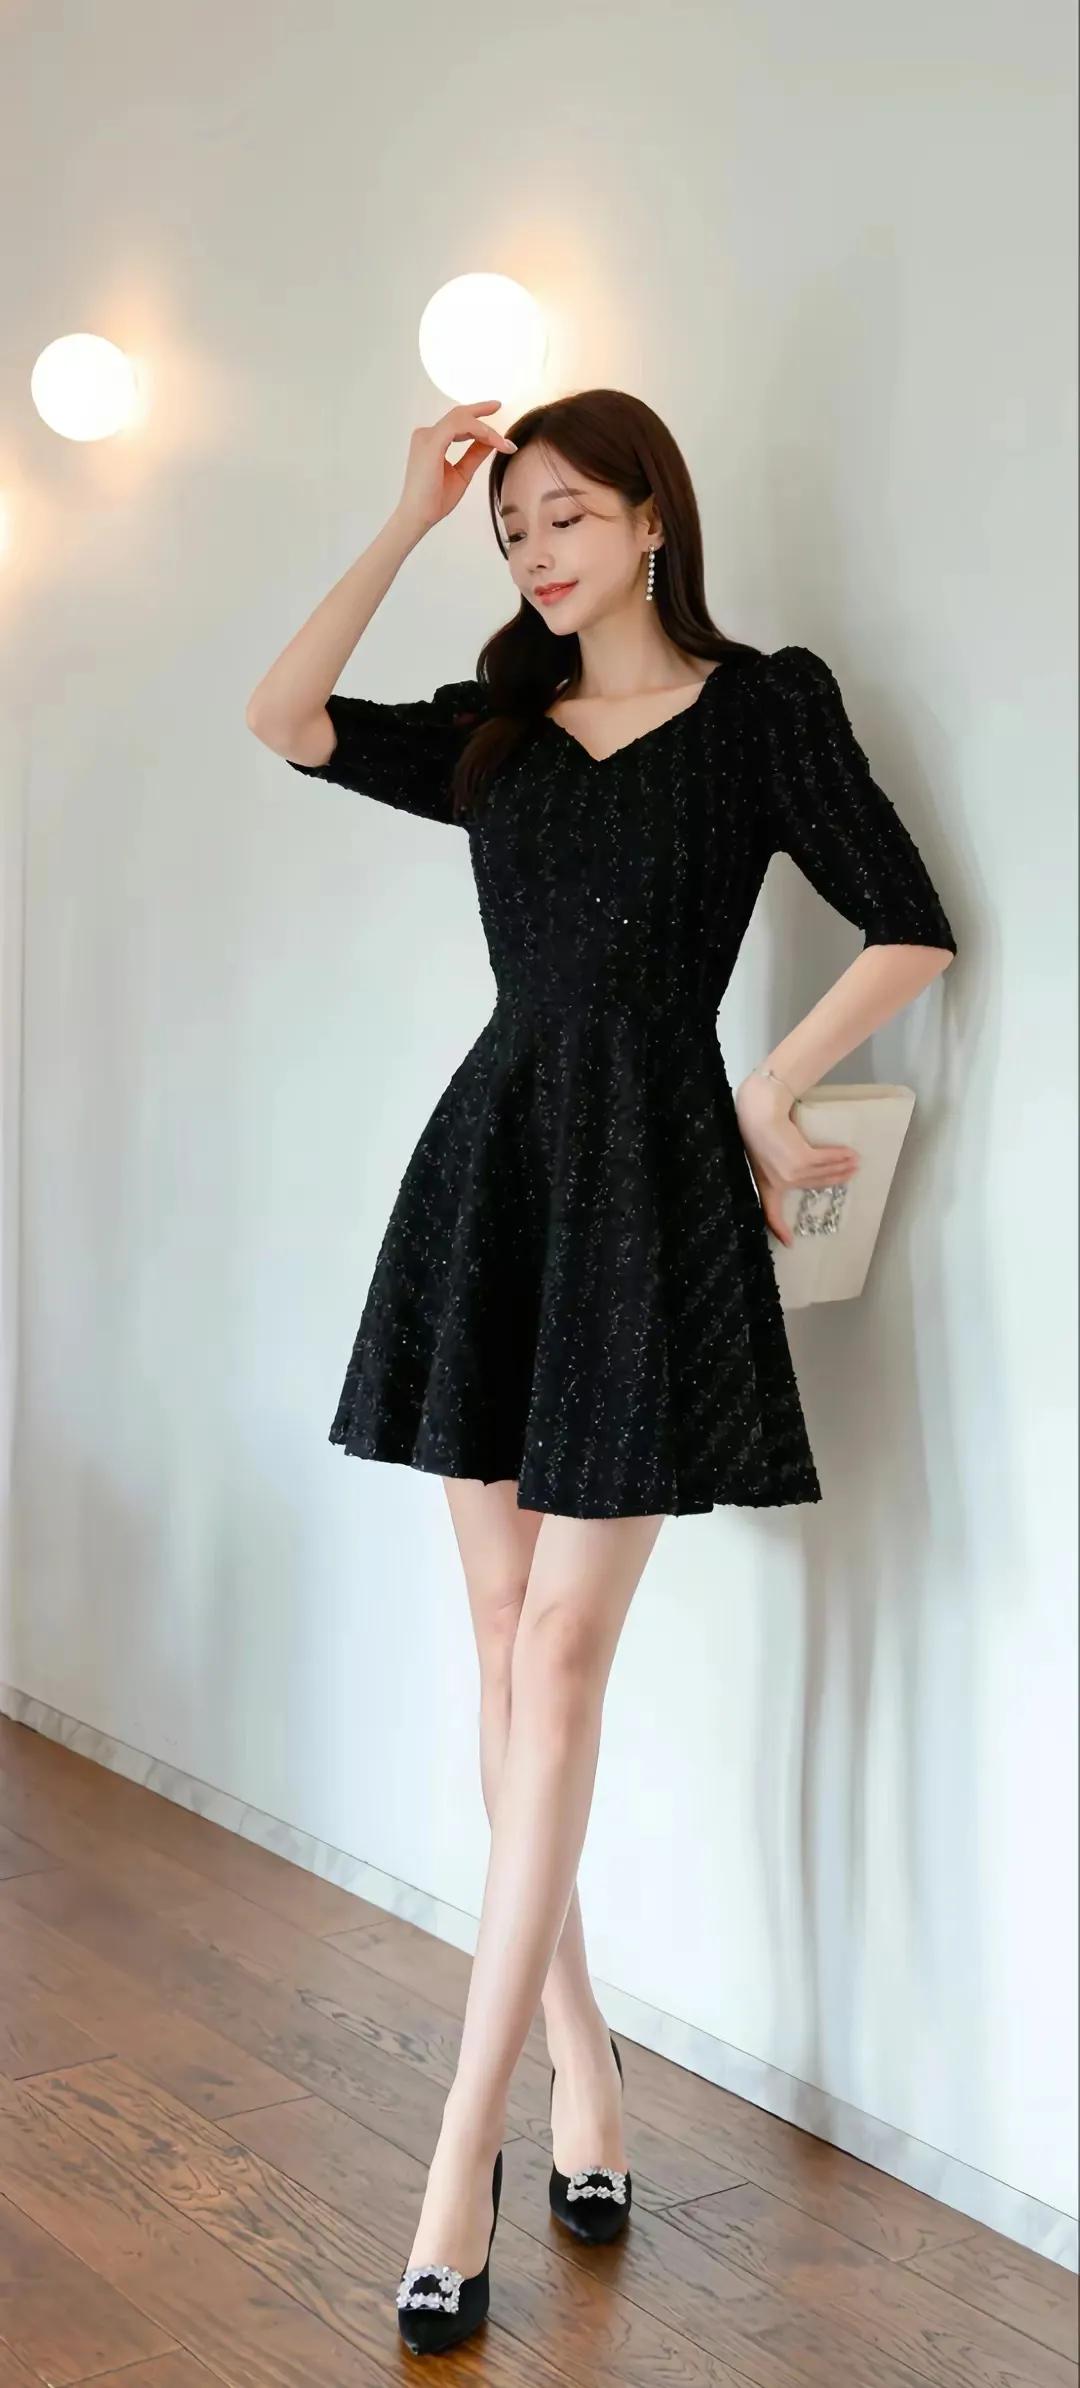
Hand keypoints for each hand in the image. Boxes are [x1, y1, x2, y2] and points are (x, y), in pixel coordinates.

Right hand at [395, 400, 516, 539]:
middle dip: (480, 410)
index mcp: (431, 441)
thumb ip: (474, 455)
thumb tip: (491, 442)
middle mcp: (426, 435)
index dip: (476, 417)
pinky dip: (480, 431)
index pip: (456, 423)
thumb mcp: (462, 472)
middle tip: (498, 405)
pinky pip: (459, 426)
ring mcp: (427, 436)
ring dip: (486, 428)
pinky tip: (494, 440)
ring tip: (503, 442)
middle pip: (458, 415)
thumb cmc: (435, 500)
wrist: (419, 516)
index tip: (493, 411)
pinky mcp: (431, 442)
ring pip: (461, 419)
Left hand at [734, 1073, 859, 1247]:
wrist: (758, 1111)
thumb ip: (777, 1163)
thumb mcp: (763, 1153)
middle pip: (813, 1185)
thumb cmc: (756, 1126)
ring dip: (842, 1168)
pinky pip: (826, 1160)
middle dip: (835, 1180)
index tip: (789, 1243)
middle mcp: (779, 1183)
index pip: (770, 1214)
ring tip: (855, 1163)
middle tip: (851, 1174)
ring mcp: (790, 1173)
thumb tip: (796, 1165)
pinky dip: (839, 1157)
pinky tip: (850, 1154)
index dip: (779, 1229)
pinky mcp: (800, 1160)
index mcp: (766, 1186)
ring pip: (822, 1173)